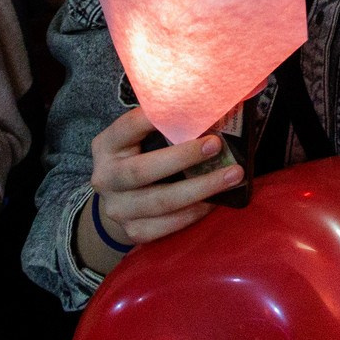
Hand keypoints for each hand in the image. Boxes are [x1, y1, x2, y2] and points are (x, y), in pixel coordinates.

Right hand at [87, 106, 244, 250]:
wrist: (119, 201)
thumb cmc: (139, 158)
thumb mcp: (139, 138)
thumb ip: (163, 126)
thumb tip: (210, 107)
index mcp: (107, 146)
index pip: (128, 127)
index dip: (154, 118)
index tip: (189, 108)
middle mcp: (107, 178)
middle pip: (143, 170)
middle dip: (183, 157)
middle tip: (216, 145)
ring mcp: (118, 209)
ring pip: (161, 201)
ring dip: (201, 188)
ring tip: (233, 174)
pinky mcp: (134, 231)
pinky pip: (167, 225)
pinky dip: (194, 212)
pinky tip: (215, 200)